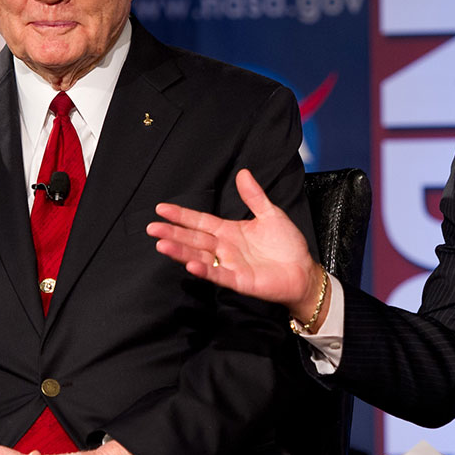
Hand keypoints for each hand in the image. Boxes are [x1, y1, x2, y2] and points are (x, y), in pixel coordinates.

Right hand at [148, 168, 324, 322]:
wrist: (303, 271)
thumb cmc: (287, 245)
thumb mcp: (270, 214)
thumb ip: (254, 196)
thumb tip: (242, 173)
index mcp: (229, 231)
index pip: (200, 221)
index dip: (181, 215)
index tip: (161, 209)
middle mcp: (225, 248)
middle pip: (194, 239)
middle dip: (172, 233)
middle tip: (151, 228)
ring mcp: (230, 265)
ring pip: (200, 257)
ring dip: (181, 252)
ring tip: (162, 245)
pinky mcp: (240, 281)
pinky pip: (219, 275)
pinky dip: (205, 270)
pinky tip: (190, 265)